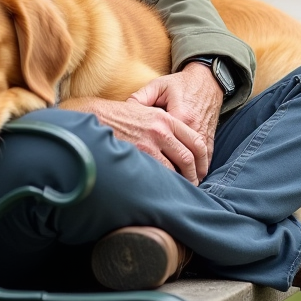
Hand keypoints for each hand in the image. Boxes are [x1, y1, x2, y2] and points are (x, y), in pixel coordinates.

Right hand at [61, 96, 207, 183]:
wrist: (97, 115)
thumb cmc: (121, 116)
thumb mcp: (147, 111)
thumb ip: (164, 125)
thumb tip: (178, 144)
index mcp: (166, 118)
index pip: (196, 141)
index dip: (203, 159)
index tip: (202, 170)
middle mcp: (161, 130)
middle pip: (189, 156)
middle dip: (195, 174)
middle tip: (195, 184)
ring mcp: (150, 143)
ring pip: (177, 167)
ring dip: (182, 181)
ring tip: (182, 189)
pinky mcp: (138, 154)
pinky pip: (159, 173)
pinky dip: (165, 182)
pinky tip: (165, 188)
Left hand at [129, 63, 223, 180]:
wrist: (207, 79)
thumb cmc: (179, 84)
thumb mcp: (158, 86)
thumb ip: (140, 98)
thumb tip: (123, 111)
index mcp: (178, 115)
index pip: (169, 145)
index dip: (160, 160)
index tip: (150, 173)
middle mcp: (193, 126)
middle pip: (187, 158)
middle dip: (179, 175)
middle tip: (166, 189)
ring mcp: (204, 131)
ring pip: (200, 159)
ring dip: (192, 175)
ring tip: (182, 189)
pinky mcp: (210, 134)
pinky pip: (208, 155)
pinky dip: (202, 168)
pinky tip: (195, 178)